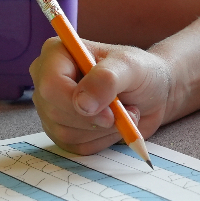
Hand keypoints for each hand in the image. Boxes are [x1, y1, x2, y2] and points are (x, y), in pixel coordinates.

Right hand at [30, 38, 175, 153]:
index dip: (76, 103)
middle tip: (124, 110)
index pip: (51, 85)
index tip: (109, 112)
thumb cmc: (140, 72)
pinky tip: (114, 124)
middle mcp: (47, 79)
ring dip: (103, 130)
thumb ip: (106, 79)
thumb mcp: (131, 67)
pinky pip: (75, 147)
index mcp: (57, 53)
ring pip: (65, 133)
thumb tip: (82, 104)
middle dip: (96, 119)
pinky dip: (102, 140)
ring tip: (123, 113)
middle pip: (55, 112)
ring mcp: (51, 107)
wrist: (152, 94)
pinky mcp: (61, 130)